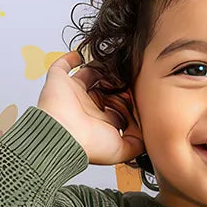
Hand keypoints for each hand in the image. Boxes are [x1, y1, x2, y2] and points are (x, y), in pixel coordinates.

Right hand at [37, 53, 143, 167]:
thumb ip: (137, 144)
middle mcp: (87, 106)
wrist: (63, 137)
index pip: (117, 106)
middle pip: (104, 88)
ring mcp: (73, 93)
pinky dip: (71, 58)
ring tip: (112, 64)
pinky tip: (80, 56)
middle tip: (128, 76)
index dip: (128, 100)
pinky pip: (62, 66)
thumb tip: (147, 139)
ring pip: (88, 75)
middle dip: (117, 82)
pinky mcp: (59, 81)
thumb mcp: (122, 150)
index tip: (138, 94)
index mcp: (100, 120)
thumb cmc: (88, 144)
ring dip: (100, 69)